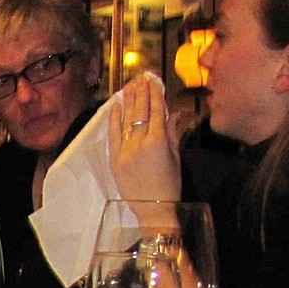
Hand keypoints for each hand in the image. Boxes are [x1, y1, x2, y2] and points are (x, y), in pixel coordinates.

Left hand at [108, 75, 180, 201]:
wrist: (153, 209)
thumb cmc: (170, 185)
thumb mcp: (176, 157)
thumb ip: (172, 133)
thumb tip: (172, 113)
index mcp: (158, 141)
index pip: (156, 111)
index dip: (155, 94)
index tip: (154, 80)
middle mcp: (139, 143)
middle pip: (140, 112)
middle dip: (141, 93)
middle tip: (141, 78)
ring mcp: (124, 151)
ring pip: (125, 120)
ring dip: (127, 102)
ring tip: (129, 87)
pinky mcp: (114, 159)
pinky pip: (112, 134)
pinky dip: (113, 119)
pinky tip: (115, 106)